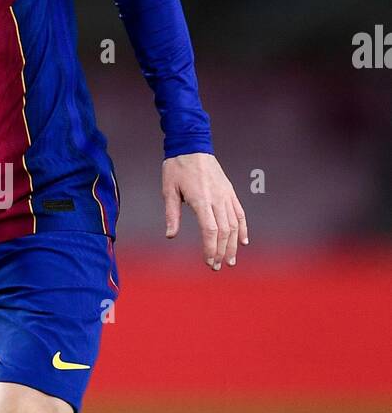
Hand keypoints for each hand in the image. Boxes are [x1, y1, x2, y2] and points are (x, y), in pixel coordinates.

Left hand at [162, 152, 247, 269]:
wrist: (192, 145)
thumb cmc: (176, 167)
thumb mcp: (168, 190)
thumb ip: (171, 214)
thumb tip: (170, 235)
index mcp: (201, 199)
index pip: (210, 230)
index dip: (211, 248)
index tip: (208, 261)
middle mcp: (217, 198)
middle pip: (224, 230)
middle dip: (221, 251)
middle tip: (217, 267)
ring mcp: (225, 195)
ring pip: (234, 224)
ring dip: (233, 244)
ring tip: (230, 261)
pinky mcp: (230, 191)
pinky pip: (240, 212)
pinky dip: (243, 228)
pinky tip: (243, 242)